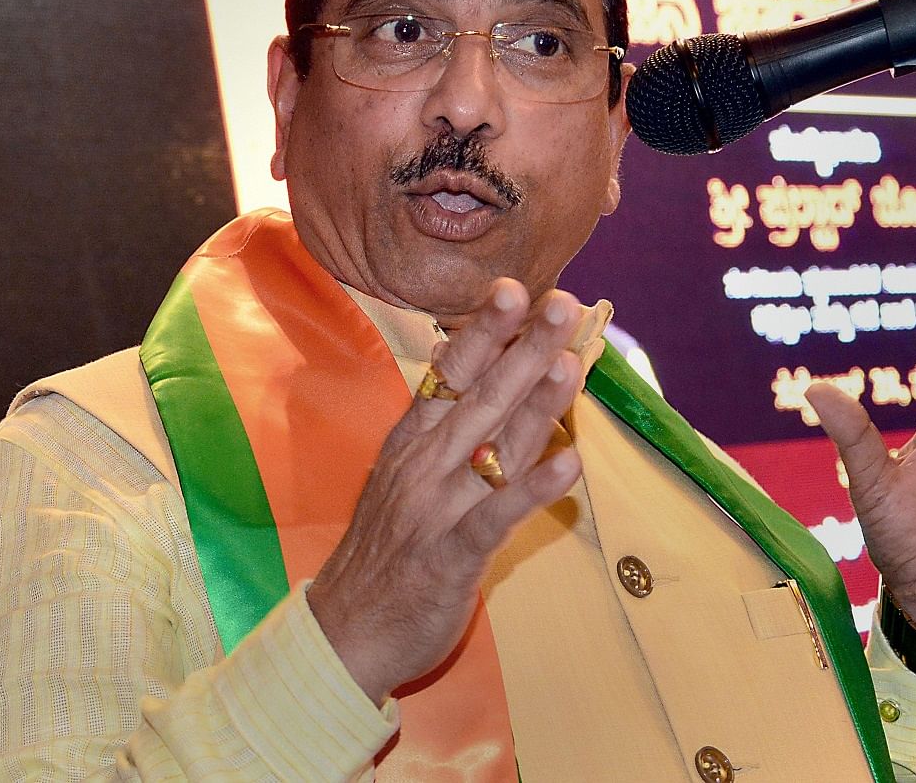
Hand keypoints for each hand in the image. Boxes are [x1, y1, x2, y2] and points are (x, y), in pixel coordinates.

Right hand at [306, 279, 583, 703]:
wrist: (345, 629)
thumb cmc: (385, 544)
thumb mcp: (403, 471)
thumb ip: (440, 421)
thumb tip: (469, 358)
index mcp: (412, 439)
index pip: (450, 372)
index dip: (483, 329)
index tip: (514, 286)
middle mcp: (424, 463)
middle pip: (480, 396)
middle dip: (522, 347)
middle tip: (561, 304)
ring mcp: (437, 507)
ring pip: (494, 445)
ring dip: (535, 403)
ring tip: (570, 363)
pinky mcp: (452, 554)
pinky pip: (497, 515)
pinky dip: (533, 489)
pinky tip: (570, 464)